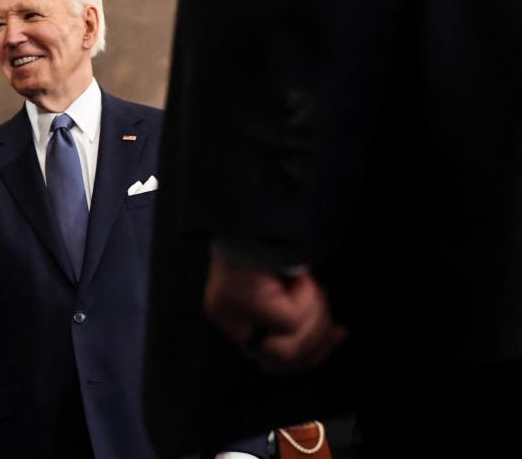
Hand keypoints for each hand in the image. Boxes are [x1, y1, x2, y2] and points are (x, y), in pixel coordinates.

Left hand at [203, 251, 346, 373]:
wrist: (258, 205)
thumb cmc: (277, 239)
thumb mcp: (289, 285)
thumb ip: (298, 317)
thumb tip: (331, 335)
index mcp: (236, 319)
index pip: (274, 363)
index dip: (314, 354)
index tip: (341, 332)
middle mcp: (225, 319)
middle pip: (284, 359)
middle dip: (318, 333)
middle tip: (327, 297)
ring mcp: (225, 312)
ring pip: (290, 341)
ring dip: (314, 311)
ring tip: (309, 280)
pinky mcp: (233, 301)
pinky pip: (288, 319)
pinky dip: (305, 295)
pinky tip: (297, 273)